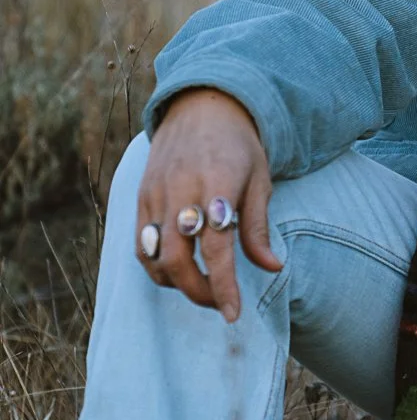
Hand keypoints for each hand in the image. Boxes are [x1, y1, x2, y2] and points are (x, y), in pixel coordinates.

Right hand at [135, 88, 281, 321]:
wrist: (202, 106)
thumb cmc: (238, 146)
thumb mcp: (259, 180)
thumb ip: (257, 227)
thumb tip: (272, 268)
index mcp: (217, 183)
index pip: (217, 248)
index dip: (224, 286)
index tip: (234, 314)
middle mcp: (180, 190)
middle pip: (178, 260)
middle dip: (199, 292)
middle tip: (221, 304)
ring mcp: (155, 193)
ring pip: (155, 256)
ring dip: (176, 283)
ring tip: (203, 288)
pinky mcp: (141, 196)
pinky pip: (141, 243)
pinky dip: (156, 266)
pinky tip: (177, 271)